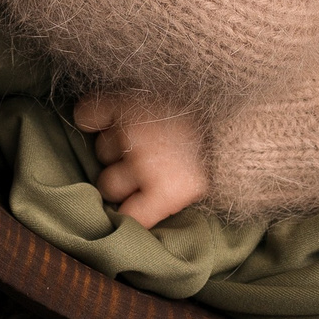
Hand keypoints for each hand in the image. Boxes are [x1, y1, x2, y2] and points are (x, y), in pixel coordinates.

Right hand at [73, 92, 208, 226]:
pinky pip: (87, 117)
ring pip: (102, 151)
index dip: (132, 209)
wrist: (232, 106)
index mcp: (168, 191)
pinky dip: (94, 118)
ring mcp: (132, 130)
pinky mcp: (123, 101)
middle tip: (146, 163)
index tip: (138, 203)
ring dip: (116, 146)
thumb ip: (162, 204)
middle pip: (108, 185)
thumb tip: (131, 214)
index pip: (128, 217)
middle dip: (123, 178)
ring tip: (141, 136)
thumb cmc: (215, 149)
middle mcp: (145, 163)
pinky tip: (112, 119)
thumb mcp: (196, 186)